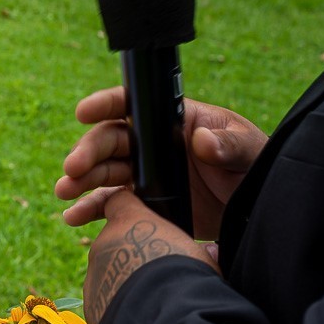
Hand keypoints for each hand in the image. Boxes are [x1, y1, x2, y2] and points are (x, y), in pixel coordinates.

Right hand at [56, 86, 267, 239]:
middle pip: (110, 142)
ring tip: (64, 192)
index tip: (83, 112)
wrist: (258, 214)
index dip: (106, 105)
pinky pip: (111, 205)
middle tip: (72, 170)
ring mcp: (147, 175)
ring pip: (104, 173)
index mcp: (175, 122)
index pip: (133, 106)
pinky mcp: (145, 204)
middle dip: (87, 153)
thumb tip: (202, 140)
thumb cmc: (258, 170)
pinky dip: (90, 210)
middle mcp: (153, 146)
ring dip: (81, 181)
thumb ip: (230, 144)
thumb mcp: (251, 152)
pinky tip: (73, 218)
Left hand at [82, 189, 218, 323]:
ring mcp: (94, 275)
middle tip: (159, 273)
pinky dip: (119, 307)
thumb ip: (198, 250)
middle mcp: (103, 244)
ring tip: (153, 301)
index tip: (143, 224)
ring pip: (107, 273)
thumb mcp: (201, 256)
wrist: (166, 321)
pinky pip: (105, 301)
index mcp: (128, 221)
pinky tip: (142, 319)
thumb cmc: (188, 278)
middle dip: (132, 254)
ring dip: (125, 282)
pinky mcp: (91, 304)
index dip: (130, 211)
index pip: (119, 200)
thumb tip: (211, 251)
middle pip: (114, 242)